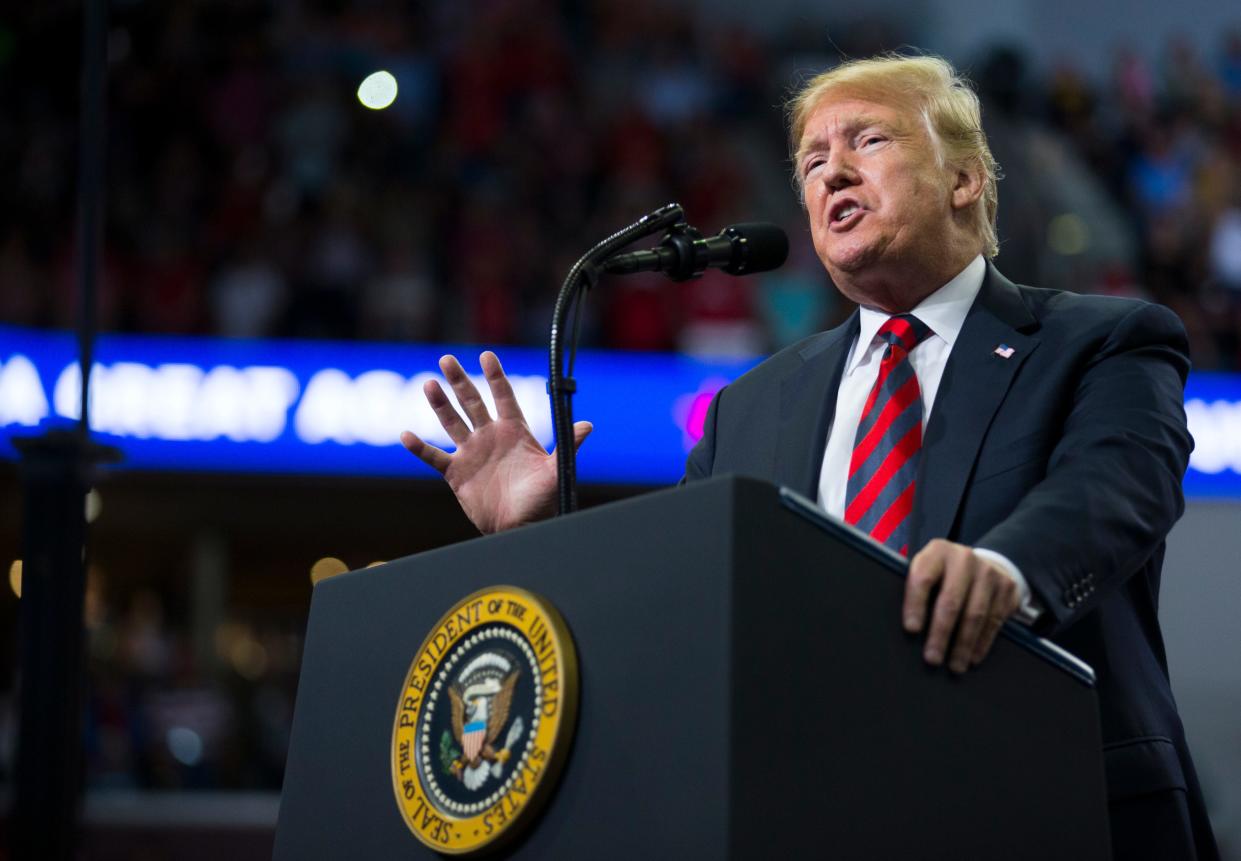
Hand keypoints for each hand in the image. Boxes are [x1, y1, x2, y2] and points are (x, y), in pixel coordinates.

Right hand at [400, 352, 591, 533]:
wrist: (520, 527)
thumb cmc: (542, 500)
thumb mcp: (556, 471)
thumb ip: (567, 446)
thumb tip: (587, 425)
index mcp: (514, 431)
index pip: (503, 397)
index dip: (495, 376)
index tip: (486, 356)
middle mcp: (490, 437)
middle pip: (472, 402)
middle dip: (460, 380)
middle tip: (446, 359)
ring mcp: (471, 453)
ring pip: (451, 423)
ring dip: (440, 405)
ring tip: (429, 384)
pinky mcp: (456, 473)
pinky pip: (434, 457)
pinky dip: (420, 448)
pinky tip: (407, 435)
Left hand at [903, 539, 1020, 672]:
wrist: (982, 563)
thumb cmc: (944, 574)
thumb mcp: (928, 570)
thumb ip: (918, 589)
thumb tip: (908, 628)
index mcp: (937, 551)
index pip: (923, 578)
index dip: (916, 605)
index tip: (911, 629)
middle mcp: (964, 558)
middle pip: (951, 601)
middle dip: (940, 633)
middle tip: (932, 658)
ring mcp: (988, 572)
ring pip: (975, 614)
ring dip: (963, 645)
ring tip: (954, 665)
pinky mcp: (1006, 587)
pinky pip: (994, 621)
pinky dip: (982, 643)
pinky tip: (972, 657)